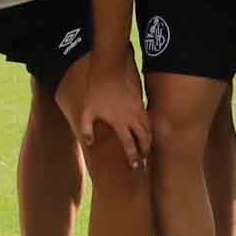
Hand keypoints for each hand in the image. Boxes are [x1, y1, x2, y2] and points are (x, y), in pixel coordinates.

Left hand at [63, 52, 147, 168]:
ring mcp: (138, 109)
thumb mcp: (87, 111)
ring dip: (149, 141)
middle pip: (144, 139)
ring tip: (146, 149)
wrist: (108, 70)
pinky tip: (145, 132)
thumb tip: (89, 144)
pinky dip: (149, 129)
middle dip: (145, 151)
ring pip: (149, 129)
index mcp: (120, 122)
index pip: (130, 144)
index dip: (133, 156)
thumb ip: (86, 129)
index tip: (134, 166)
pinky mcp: (139, 102)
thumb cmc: (96, 91)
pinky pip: (148, 119)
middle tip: (143, 161)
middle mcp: (132, 117)